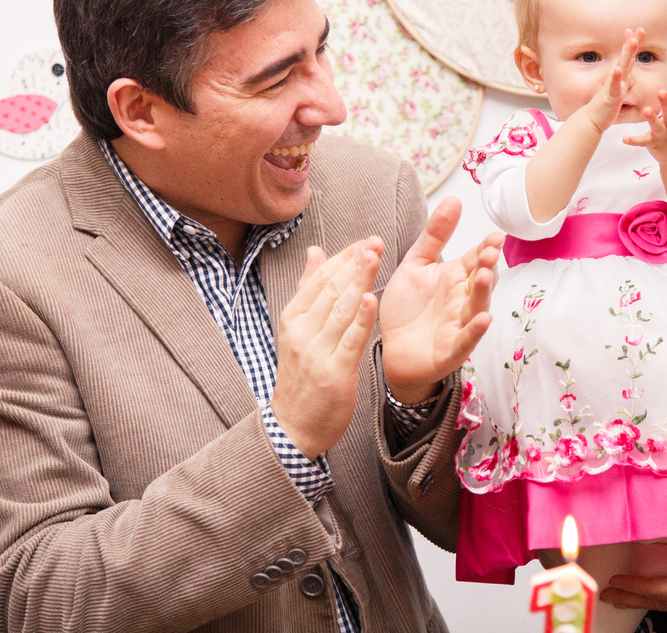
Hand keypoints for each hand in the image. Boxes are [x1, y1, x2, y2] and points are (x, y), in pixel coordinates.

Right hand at [271, 238, 382, 458]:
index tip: (365, 241)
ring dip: (358, 281)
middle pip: (330, 290)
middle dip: (354, 263)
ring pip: (340, 310)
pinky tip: (371, 299)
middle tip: (374, 241)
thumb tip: (316, 251)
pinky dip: (360, 319)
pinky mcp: (333, 373)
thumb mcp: (298, 329)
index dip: (343, 258)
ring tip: (374, 257)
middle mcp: (301, 332)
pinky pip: (349, 342)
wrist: (294, 426)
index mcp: (293, 318)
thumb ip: (309, 289)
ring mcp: (315, 352)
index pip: (319, 280)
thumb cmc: (302, 375)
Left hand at [379, 197, 503, 403]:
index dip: (486, 248)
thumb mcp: (416, 265)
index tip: (495, 236)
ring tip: (485, 276)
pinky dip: (475, 330)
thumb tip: (455, 200)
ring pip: (476, 307)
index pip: (476, 258)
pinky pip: (466, 340)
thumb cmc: (408, 308)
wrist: (392, 350)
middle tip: (489, 253)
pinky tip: (483, 319)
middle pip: (481, 281)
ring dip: (483, 293)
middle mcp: (463, 300)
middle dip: (487, 267)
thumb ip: (434, 235)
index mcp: (456, 278)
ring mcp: (460, 325)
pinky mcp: (451, 350)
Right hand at [583, 28, 643, 133]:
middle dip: (632, 43)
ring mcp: (613, 86)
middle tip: (638, 29)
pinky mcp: (611, 97)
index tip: (636, 30)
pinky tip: (618, 69)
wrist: (591, 120)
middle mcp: (617, 79)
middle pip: (626, 58)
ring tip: (632, 41)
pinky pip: (614, 86)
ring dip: (626, 54)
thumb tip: (624, 69)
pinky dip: (616, 77)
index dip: (631, 44)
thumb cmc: (604, 106)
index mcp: (620, 78)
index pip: (627, 58)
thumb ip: (621, 79)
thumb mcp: (616, 90)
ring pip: (622, 68)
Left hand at [600, 533, 666, 631]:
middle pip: (656, 599)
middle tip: (607, 595)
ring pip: (666, 601)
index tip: (614, 583)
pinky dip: (662, 597)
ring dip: (644, 597)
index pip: (658, 589)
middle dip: (631, 596)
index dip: (634, 585)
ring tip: (625, 596)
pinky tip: (662, 594)